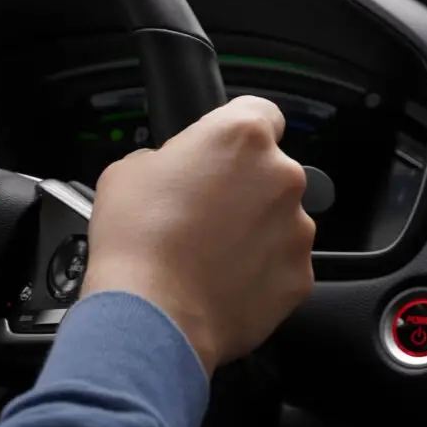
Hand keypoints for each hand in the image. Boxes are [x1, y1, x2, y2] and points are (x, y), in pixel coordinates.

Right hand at [83, 96, 314, 375]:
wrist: (152, 315)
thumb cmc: (137, 241)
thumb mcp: (127, 171)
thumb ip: (165, 159)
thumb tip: (171, 172)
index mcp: (240, 137)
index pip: (259, 112)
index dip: (234, 133)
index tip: (219, 151)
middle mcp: (280, 177)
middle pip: (268, 171)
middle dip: (239, 188)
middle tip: (197, 211)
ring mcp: (296, 230)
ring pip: (276, 220)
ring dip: (249, 230)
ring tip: (204, 253)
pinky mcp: (299, 277)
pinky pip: (280, 265)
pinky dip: (257, 271)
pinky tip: (217, 280)